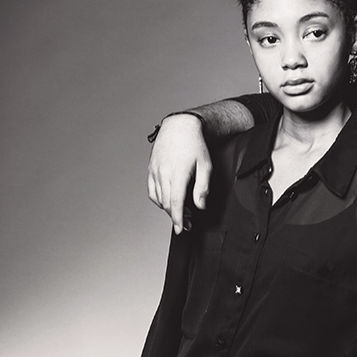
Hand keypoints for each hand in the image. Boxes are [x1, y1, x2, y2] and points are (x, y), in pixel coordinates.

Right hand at [147, 113, 211, 233]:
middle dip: (177, 217)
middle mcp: (163, 173)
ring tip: (182, 212)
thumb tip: (200, 206)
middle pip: (167, 203)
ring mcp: (155, 171)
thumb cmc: (195, 144)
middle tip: (189, 223)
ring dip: (168, 209)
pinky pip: (152, 191)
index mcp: (178, 173)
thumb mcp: (206, 165)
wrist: (179, 126)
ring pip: (158, 198)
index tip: (181, 230)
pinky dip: (159, 200)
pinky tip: (169, 201)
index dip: (178, 219)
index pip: (175, 202)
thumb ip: (203, 187)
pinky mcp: (151, 169)